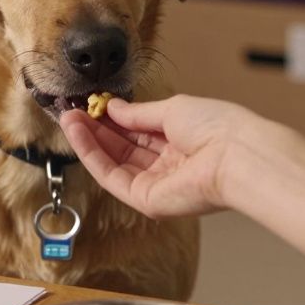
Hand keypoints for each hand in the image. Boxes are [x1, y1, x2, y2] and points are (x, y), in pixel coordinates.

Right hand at [59, 94, 296, 217]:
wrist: (237, 155)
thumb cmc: (217, 127)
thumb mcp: (171, 110)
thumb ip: (138, 113)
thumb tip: (112, 107)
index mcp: (179, 141)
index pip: (137, 130)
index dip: (111, 118)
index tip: (89, 104)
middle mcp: (167, 164)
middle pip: (122, 148)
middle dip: (95, 129)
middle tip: (70, 110)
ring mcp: (156, 184)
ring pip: (113, 162)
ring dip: (88, 141)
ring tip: (68, 118)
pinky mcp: (146, 200)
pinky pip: (112, 177)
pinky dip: (92, 156)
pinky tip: (79, 134)